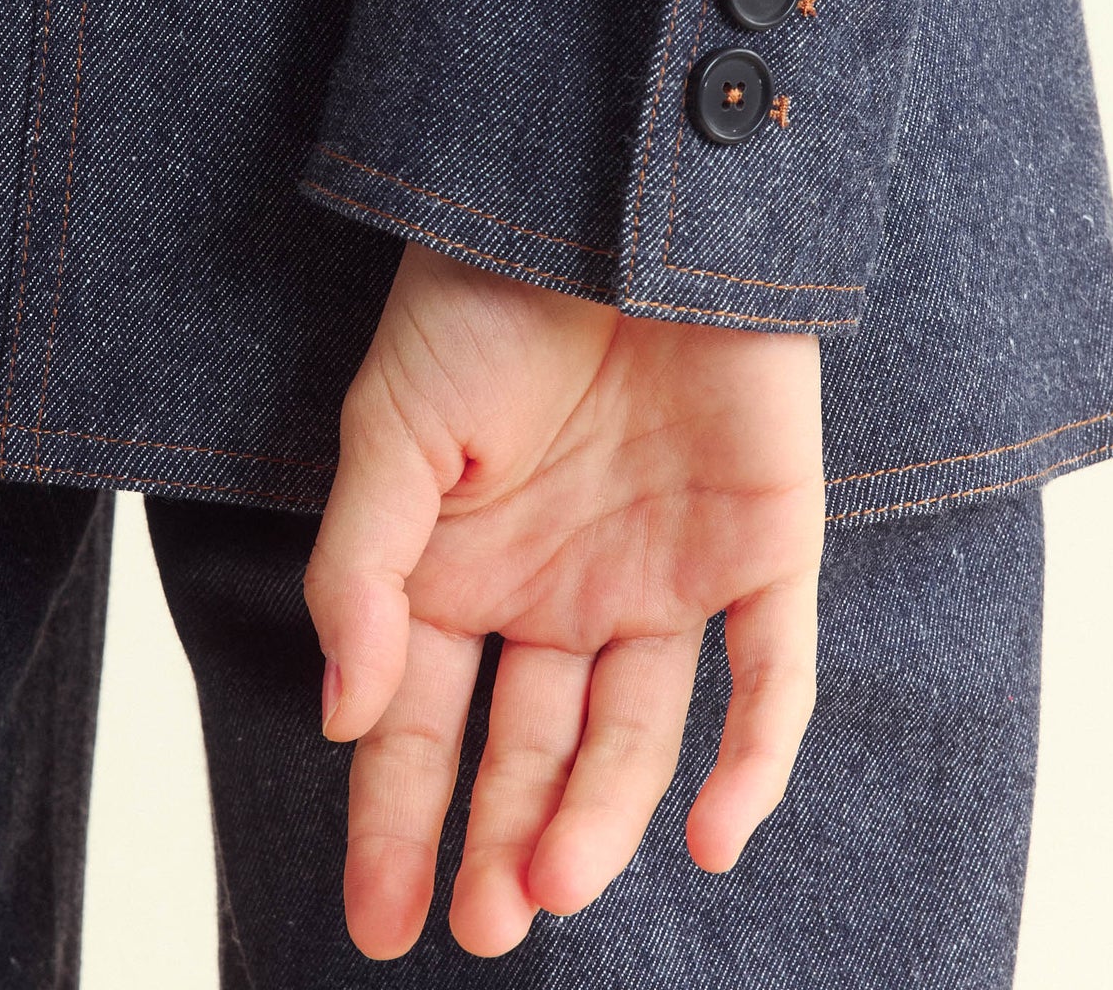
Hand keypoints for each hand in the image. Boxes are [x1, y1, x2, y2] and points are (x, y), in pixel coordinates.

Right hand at [305, 242, 824, 958]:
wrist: (609, 195)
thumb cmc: (480, 300)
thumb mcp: (389, 430)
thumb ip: (362, 572)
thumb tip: (345, 710)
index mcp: (459, 569)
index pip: (422, 724)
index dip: (398, 819)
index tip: (381, 919)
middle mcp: (557, 590)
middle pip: (528, 750)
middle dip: (500, 843)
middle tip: (479, 928)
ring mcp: (659, 574)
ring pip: (637, 734)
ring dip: (599, 814)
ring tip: (555, 884)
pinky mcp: (758, 548)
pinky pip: (767, 674)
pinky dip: (753, 760)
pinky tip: (713, 838)